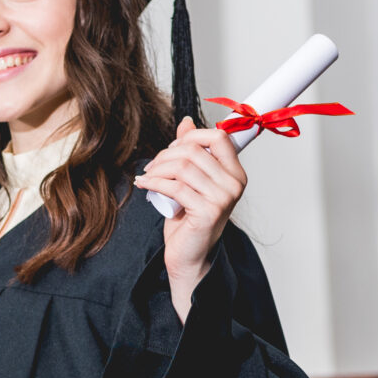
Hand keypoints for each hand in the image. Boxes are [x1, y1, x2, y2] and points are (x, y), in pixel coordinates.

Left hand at [132, 116, 247, 320]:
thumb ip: (191, 152)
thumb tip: (186, 121)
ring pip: (182, 167)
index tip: (172, 149)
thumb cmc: (189, 219)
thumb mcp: (190, 181)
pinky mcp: (208, 211)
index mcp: (235, 172)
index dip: (191, 137)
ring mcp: (223, 198)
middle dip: (166, 155)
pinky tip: (143, 185)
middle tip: (152, 167)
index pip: (219, 136)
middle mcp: (235, 183)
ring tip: (146, 178)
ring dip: (157, 169)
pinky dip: (153, 183)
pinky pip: (174, 186)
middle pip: (194, 150)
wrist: (189, 255)